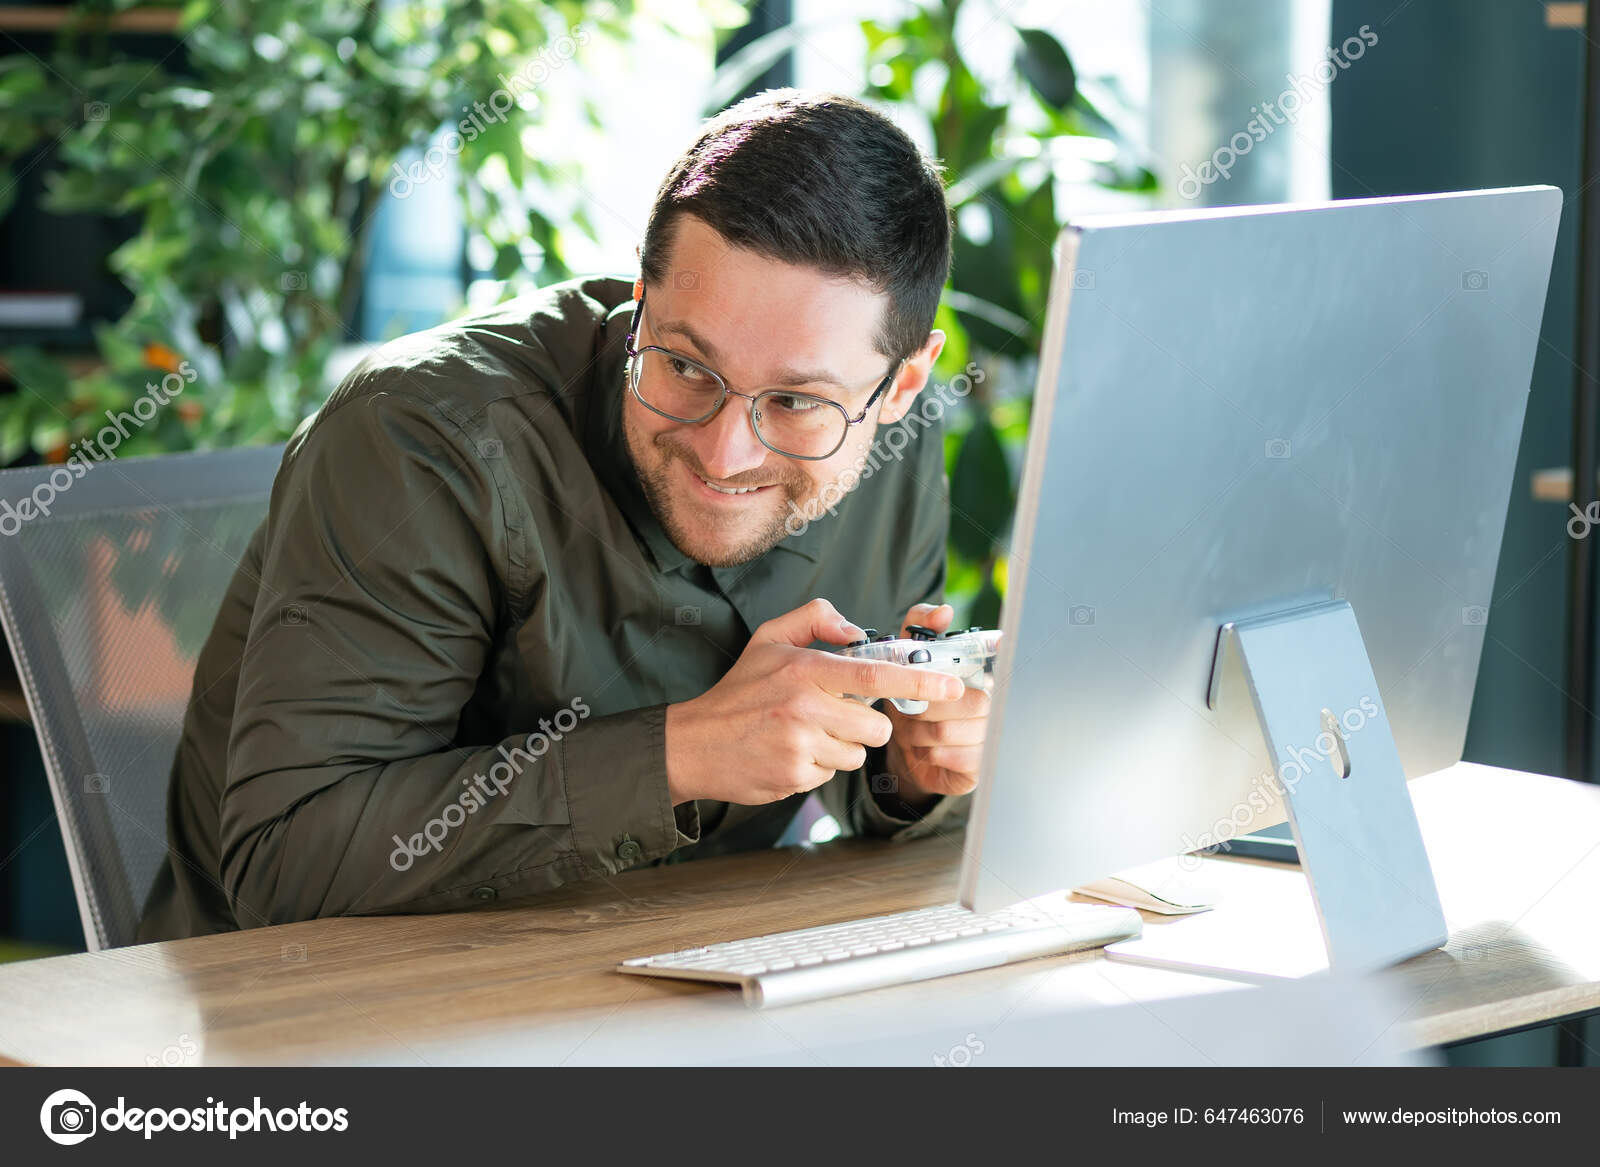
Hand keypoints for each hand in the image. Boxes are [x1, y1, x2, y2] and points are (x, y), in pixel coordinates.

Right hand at [665, 598, 963, 805]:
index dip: (917, 680)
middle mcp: (805, 707)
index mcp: (805, 670)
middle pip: (874, 726)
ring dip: (841, 747)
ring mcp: (800, 745)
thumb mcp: (769, 639)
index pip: (873, 675)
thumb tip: (856, 630)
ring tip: (806, 734)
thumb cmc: (738, 691)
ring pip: (857, 754)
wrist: (695, 743)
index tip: (950, 684)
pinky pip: (831, 774)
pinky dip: (818, 766)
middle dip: (866, 725)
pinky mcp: (794, 776)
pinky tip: (791, 753)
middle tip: (835, 715)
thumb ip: (814, 619)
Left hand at [880, 603, 990, 808]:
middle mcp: (997, 705)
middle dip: (926, 709)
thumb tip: (945, 612)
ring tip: (913, 732)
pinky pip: (959, 759)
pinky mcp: (985, 766)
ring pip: (952, 732)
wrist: (910, 752)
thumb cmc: (913, 700)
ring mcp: (995, 737)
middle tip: (909, 712)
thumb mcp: (908, 657)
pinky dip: (933, 755)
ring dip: (921, 733)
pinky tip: (926, 751)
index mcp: (983, 676)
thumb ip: (920, 625)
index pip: (1001, 666)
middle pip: (968, 704)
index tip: (959, 677)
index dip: (988, 668)